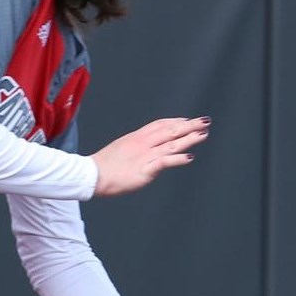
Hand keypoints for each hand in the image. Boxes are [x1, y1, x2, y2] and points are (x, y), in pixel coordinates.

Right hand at [91, 116, 210, 196]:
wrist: (90, 176)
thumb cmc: (104, 165)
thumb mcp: (122, 148)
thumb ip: (137, 145)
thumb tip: (148, 146)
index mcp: (136, 137)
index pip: (159, 124)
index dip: (175, 121)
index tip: (188, 120)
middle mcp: (142, 143)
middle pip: (169, 131)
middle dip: (188, 126)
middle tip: (205, 121)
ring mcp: (144, 156)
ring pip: (171, 144)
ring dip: (189, 139)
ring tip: (203, 134)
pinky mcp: (144, 170)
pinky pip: (164, 162)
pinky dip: (177, 159)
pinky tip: (189, 157)